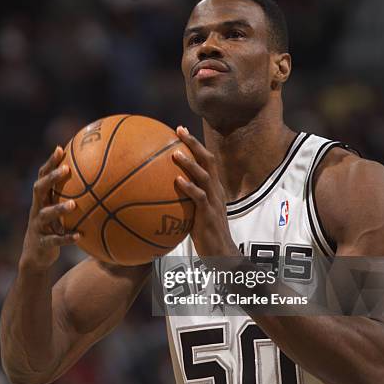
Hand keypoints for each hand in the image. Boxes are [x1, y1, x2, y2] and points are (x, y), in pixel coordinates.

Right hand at [21, 146, 78, 270]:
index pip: (42, 176)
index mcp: (42, 199)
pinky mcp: (42, 243)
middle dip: (51, 178)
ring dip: (59, 208)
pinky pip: (54, 240)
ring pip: (45, 214)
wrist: (37, 255)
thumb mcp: (60, 213)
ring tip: (73, 204)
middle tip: (66, 169)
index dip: (50, 163)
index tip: (60, 149)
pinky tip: (79, 236)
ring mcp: (38, 226)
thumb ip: (73, 198)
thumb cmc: (54, 228)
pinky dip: (66, 238)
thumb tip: (103, 184)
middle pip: (39, 189)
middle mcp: (37, 209)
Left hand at [173, 126, 238, 257]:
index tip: (180, 131)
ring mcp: (214, 202)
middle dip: (194, 144)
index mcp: (214, 188)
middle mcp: (216, 191)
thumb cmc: (205, 233)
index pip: (206, 160)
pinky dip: (189, 188)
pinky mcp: (209, 215)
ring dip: (190, 164)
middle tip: (179, 131)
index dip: (195, 144)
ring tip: (175, 153)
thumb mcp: (196, 212)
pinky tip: (177, 181)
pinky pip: (199, 198)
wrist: (221, 253)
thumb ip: (185, 199)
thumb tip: (162, 191)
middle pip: (208, 161)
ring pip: (204, 176)